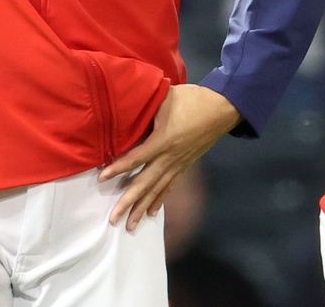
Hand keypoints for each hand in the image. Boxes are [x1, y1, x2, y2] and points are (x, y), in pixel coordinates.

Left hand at [99, 84, 239, 231]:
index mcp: (164, 140)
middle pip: (146, 183)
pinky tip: (152, 213)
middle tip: (113, 218)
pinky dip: (160, 200)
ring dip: (143, 208)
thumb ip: (147, 107)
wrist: (222, 108)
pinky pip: (170, 187)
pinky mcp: (185, 165)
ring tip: (130, 226)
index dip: (118, 168)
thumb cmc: (193, 99)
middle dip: (129, 202)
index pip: (137, 158)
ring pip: (158, 190)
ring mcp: (179, 164)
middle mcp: (170, 157)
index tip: (101, 178)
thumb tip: (125, 108)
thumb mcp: (166, 98)